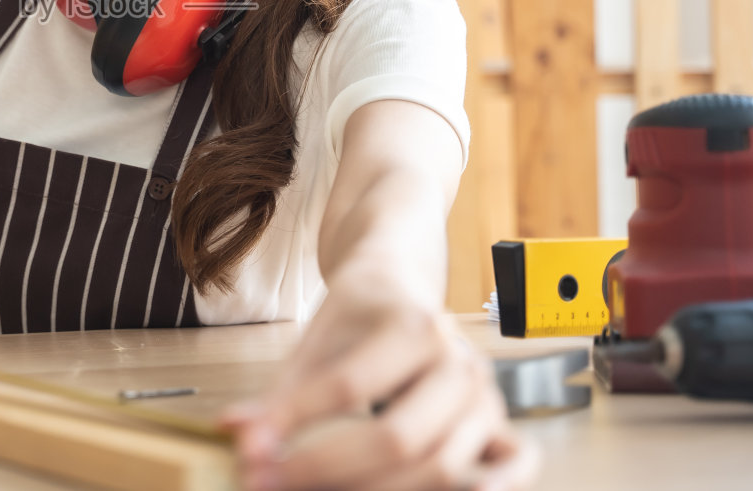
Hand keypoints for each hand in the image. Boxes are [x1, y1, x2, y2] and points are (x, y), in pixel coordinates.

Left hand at [220, 259, 537, 490]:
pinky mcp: (502, 426)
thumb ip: (280, 394)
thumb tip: (235, 435)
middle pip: (397, 437)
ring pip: (440, 467)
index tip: (248, 454)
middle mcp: (459, 363)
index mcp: (413, 325)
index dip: (294, 424)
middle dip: (326, 471)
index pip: (348, 385)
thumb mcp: (315, 338)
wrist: (403, 281)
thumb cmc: (359, 313)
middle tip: (269, 484)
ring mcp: (487, 398)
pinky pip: (517, 467)